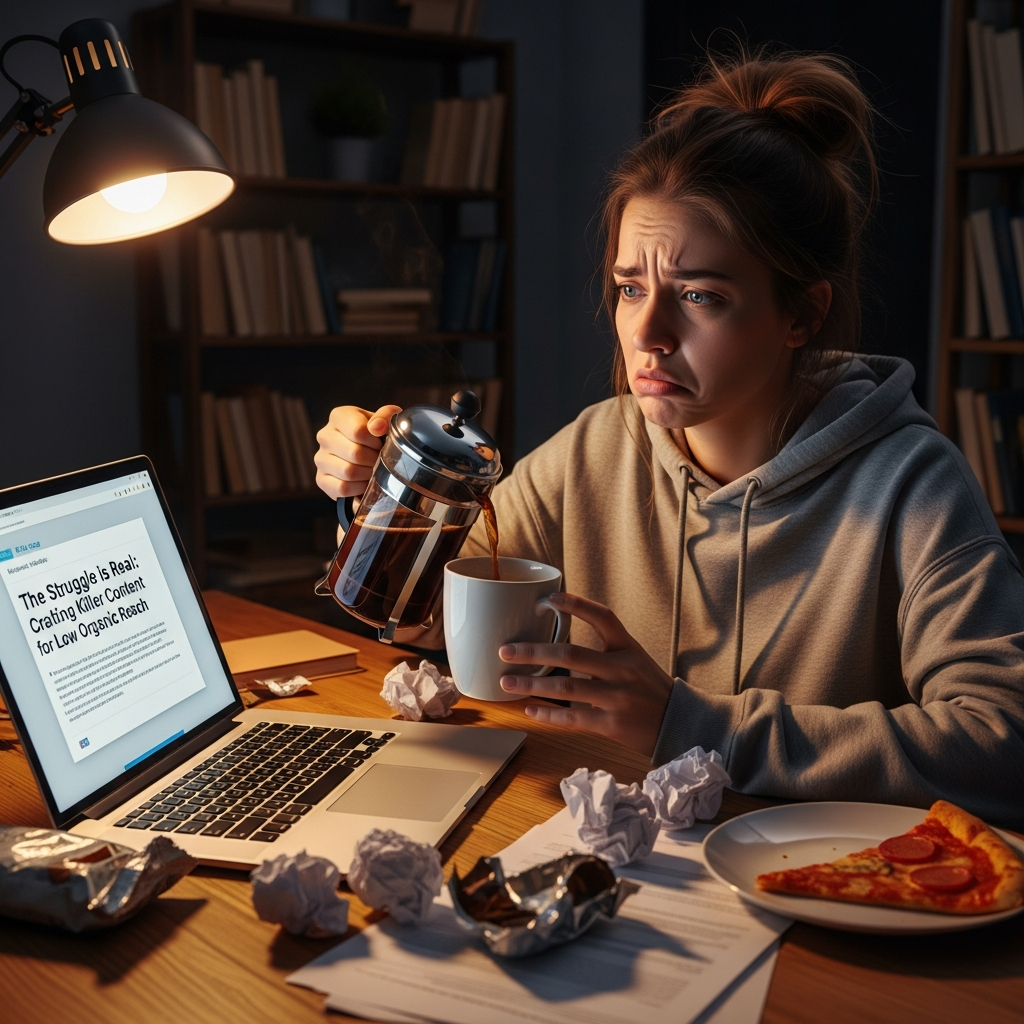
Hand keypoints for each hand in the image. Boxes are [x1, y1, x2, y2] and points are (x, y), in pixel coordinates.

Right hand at [315, 404, 401, 498]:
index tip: (380, 444)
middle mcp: (325, 436)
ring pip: (348, 472)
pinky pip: (342, 488)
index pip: (358, 431)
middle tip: (380, 461)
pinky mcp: (321, 479)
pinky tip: (363, 482)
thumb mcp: (385, 420)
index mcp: (339, 417)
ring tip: (372, 470)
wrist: (368, 455)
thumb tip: (377, 426)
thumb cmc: (376, 436)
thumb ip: (385, 415)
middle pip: (355, 453)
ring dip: (367, 474)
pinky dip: (358, 488)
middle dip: (374, 460)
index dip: (375, 442)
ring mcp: (320, 459)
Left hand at [498, 593, 674, 756]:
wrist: (679, 723)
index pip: (602, 617)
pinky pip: (573, 718)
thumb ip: (604, 650)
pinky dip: (549, 715)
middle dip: (533, 652)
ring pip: (565, 688)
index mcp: (627, 647)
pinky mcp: (612, 724)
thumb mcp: (635, 658)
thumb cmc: (649, 688)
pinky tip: (530, 711)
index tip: (549, 599)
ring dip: (532, 685)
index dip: (576, 605)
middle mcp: (621, 668)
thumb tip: (558, 645)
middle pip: (571, 654)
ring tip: (507, 682)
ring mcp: (617, 697)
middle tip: (506, 651)